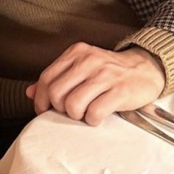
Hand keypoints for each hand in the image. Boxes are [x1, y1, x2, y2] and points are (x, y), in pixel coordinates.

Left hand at [25, 43, 164, 125]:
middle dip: (59, 109)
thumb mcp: (81, 68)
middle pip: (56, 93)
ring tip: (85, 113)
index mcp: (76, 53)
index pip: (46, 78)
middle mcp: (88, 61)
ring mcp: (105, 75)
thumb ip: (56, 78)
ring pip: (73, 105)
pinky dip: (92, 121)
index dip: (41, 99)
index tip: (45, 110)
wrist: (145, 69)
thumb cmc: (108, 72)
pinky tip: (98, 116)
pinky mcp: (120, 91)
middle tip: (70, 112)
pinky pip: (94, 113)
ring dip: (76, 116)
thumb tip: (29, 92)